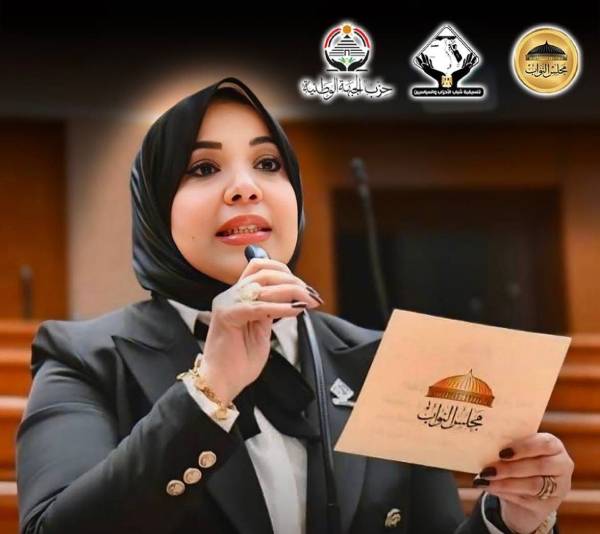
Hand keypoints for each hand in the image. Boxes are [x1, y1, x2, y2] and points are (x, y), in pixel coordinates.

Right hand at [201, 257, 322, 402]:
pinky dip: (281, 307)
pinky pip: (259, 306)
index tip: (304, 286)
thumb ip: (271, 310)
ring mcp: (227, 303)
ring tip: (308, 302)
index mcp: (236, 296)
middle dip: (293, 282)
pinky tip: (296, 311)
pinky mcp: (227, 316)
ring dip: (292, 292)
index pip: (259, 267)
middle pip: (264, 273)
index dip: (284, 270)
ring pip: (264, 286)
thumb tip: (291, 296)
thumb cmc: (240, 361)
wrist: (222, 383)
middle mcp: (230, 295)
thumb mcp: (261, 329)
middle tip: (312, 295)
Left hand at [474, 432, 573, 532]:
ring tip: (484, 478)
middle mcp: (562, 466)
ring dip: (505, 482)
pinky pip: (525, 499)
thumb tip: (484, 445)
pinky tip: (488, 487)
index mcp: (554, 445)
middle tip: (488, 469)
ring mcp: (558, 488)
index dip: (523, 447)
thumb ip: (508, 446)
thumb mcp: (517, 450)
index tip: (502, 452)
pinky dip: (504, 492)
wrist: (528, 490)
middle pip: (539, 466)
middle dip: (511, 468)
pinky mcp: (547, 505)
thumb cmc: (520, 460)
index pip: (545, 443)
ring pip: (533, 485)